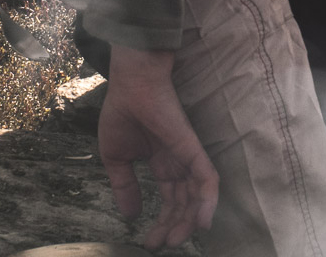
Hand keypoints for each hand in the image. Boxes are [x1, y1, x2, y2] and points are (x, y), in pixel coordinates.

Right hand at [100, 45, 219, 246]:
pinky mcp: (192, 148)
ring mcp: (187, 155)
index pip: (170, 198)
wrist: (131, 84)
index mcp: (162, 162)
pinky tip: (202, 222)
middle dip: (175, 226)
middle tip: (161, 245)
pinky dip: (208, 200)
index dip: (162, 221)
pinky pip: (207, 178)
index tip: (149, 242)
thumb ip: (125, 186)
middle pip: (184, 202)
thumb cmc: (122, 112)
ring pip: (197, 196)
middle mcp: (178, 161)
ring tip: (174, 240)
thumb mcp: (116, 158)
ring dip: (189, 221)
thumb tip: (130, 215)